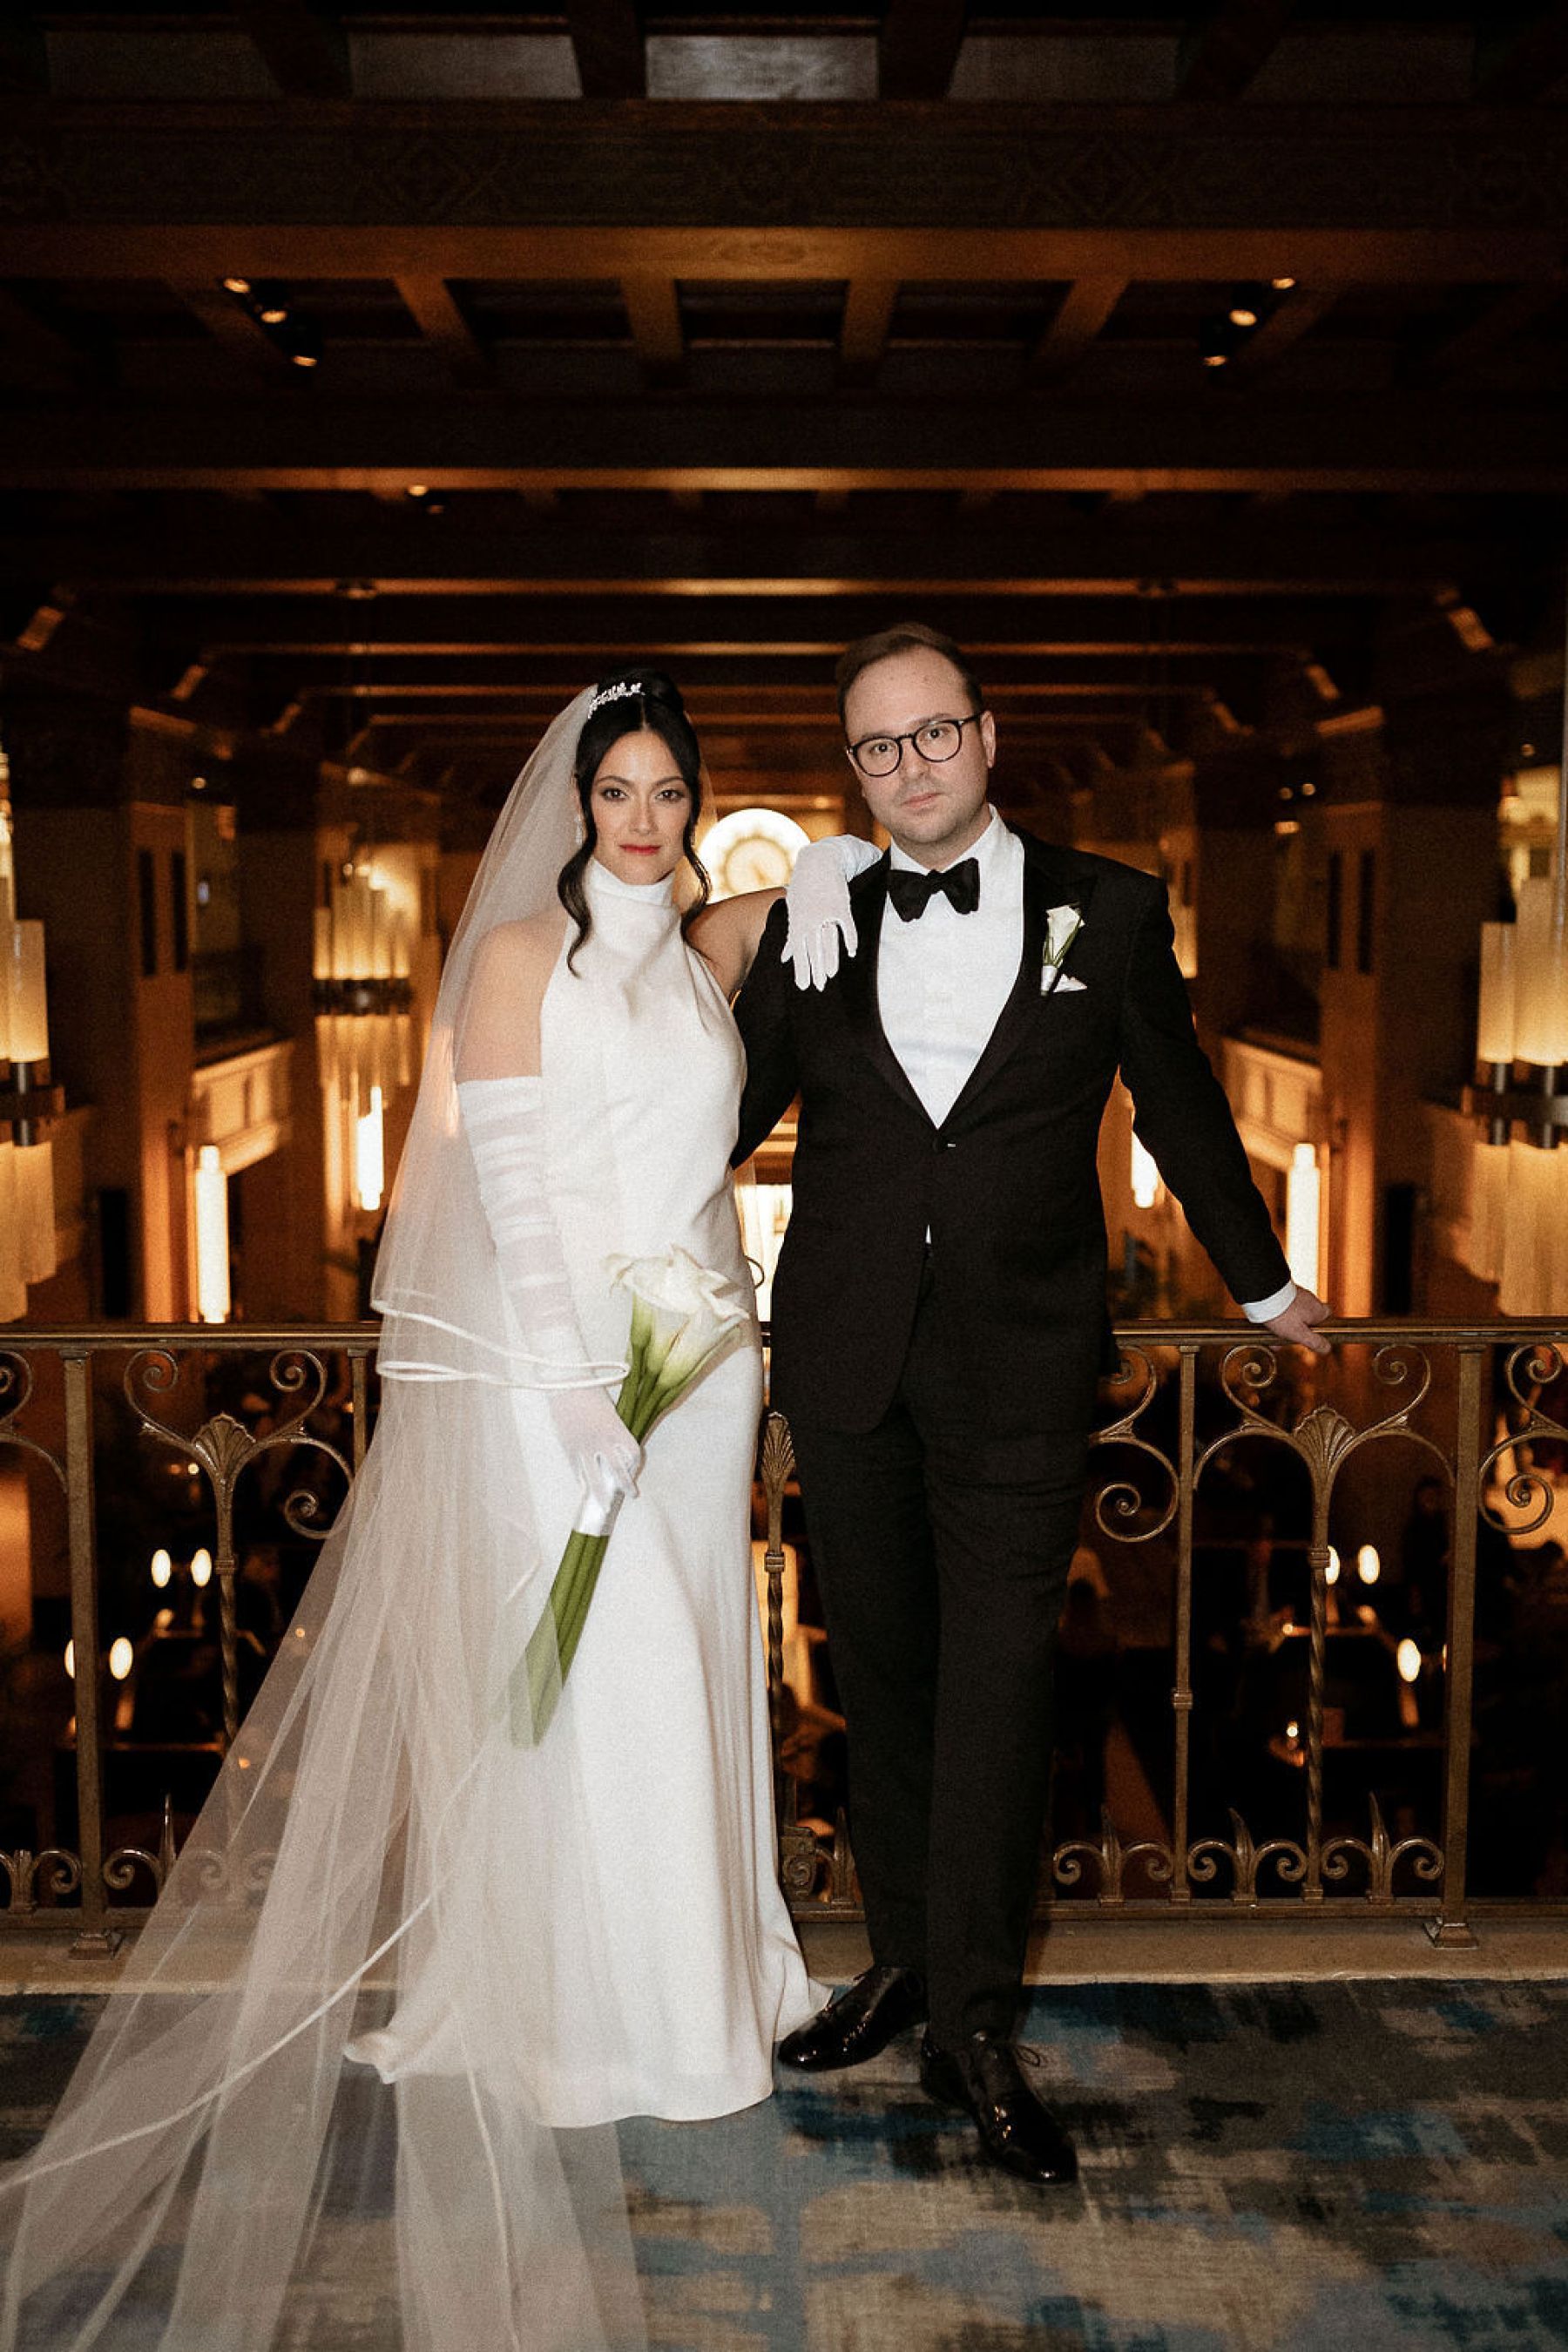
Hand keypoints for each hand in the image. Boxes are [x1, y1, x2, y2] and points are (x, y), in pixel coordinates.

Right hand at [547, 1384, 643, 1519]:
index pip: (632, 1453)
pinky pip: (576, 1469)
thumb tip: (617, 1446)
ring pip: (594, 1477)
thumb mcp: (609, 1408)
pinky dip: (581, 1480)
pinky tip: (584, 1488)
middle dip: (626, 1485)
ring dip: (601, 1493)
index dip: (636, 1464)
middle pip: (617, 1470)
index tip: (635, 1469)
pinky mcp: (567, 1446)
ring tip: (604, 1506)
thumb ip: (615, 1428)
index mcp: (616, 1427)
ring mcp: (583, 1445)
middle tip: (632, 1495)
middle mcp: (601, 1440)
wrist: (564, 1381)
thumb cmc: (589, 1389)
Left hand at [781, 837, 878, 991]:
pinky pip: (846, 926)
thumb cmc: (803, 888)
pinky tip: (852, 953)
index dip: (801, 969)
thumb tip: (785, 958)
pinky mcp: (841, 905)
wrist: (818, 862)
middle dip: (815, 970)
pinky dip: (850, 939)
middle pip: (812, 949)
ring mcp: (825, 912)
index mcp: (797, 921)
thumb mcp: (793, 910)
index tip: (803, 986)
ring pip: (828, 940)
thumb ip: (791, 936)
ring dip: (830, 959)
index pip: (799, 950)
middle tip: (818, 988)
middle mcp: (809, 918)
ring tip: (831, 975)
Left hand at [1264, 1286, 1332, 1355]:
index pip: (1328, 1317)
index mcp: (1318, 1309)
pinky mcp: (1283, 1292)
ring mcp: (1297, 1294)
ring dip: (1284, 1324)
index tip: (1312, 1336)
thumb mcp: (1300, 1334)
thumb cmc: (1283, 1314)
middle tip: (1287, 1338)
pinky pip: (1282, 1307)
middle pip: (1308, 1317)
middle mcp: (1310, 1300)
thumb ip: (1314, 1342)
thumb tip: (1327, 1348)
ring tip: (1273, 1333)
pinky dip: (1276, 1316)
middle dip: (1297, 1330)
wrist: (1264, 1295)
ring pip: (1293, 1313)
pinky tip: (1267, 1323)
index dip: (1321, 1328)